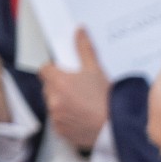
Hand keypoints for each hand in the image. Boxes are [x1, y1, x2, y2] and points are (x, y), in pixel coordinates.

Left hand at [40, 28, 109, 152]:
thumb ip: (84, 49)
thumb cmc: (107, 100)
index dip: (54, 70)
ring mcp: (55, 116)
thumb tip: (79, 31)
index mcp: (59, 81)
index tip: (65, 74)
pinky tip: (81, 117)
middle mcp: (53, 98)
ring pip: (53, 104)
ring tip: (81, 106)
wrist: (116, 128)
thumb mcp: (97, 71)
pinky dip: (66, 119)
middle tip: (78, 90)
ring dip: (61, 103)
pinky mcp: (59, 130)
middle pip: (48, 87)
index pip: (44, 70)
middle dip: (59, 87)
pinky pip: (58, 121)